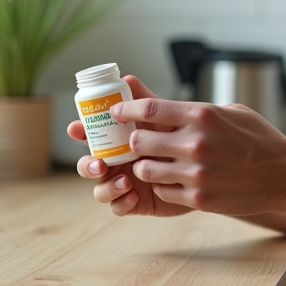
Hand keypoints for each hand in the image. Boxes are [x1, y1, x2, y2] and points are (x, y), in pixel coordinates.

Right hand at [67, 75, 190, 217]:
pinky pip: (118, 207)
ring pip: (100, 188)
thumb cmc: (183, 136)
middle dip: (87, 164)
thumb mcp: (165, 118)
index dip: (80, 131)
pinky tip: (133, 194)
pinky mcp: (134, 201)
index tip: (76, 128)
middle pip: (88, 164)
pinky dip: (121, 201)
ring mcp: (123, 181)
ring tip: (125, 181)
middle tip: (100, 163)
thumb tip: (126, 78)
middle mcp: (116, 160)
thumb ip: (146, 102)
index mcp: (118, 138)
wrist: (209, 164)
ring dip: (105, 186)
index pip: (92, 134)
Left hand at [113, 96, 285, 216]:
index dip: (126, 109)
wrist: (285, 174)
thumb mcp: (231, 112)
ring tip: (154, 164)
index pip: (149, 108)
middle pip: (140, 140)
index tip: (116, 112)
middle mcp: (195, 142)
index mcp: (202, 115)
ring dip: (146, 166)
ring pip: (146, 170)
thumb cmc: (260, 139)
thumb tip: (167, 107)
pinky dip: (164, 186)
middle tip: (137, 143)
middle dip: (134, 142)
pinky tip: (174, 181)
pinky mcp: (199, 197)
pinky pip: (164, 191)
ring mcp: (196, 173)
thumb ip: (198, 111)